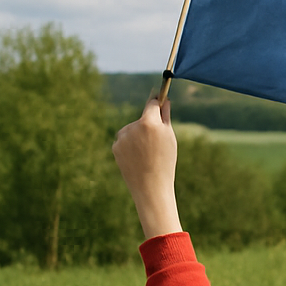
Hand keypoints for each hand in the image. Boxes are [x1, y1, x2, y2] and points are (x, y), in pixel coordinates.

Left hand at [112, 99, 182, 238]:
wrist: (150, 186)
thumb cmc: (165, 162)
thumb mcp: (169, 138)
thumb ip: (165, 117)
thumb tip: (164, 101)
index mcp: (149, 122)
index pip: (151, 103)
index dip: (156, 101)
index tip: (160, 98)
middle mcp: (133, 126)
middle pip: (142, 118)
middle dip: (149, 125)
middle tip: (159, 143)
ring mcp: (122, 137)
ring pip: (132, 130)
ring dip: (139, 137)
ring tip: (148, 154)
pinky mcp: (115, 146)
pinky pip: (125, 141)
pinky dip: (131, 147)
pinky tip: (138, 159)